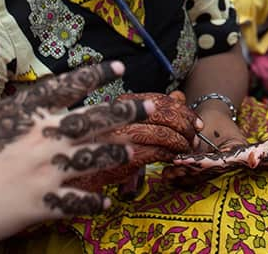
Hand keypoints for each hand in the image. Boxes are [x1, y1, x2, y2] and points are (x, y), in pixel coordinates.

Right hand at [0, 63, 148, 252]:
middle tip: (151, 105)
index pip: (68, 85)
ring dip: (118, 152)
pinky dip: (94, 203)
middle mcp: (41, 136)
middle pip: (94, 118)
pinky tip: (107, 203)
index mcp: (24, 112)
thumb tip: (37, 104)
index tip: (117, 67)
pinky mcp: (43, 201)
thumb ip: (16, 113)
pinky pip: (79, 201)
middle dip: (126, 110)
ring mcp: (45, 169)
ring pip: (96, 156)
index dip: (95, 74)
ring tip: (133, 152)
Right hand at [66, 91, 202, 190]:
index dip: (183, 110)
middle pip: (165, 114)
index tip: (196, 122)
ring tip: (187, 149)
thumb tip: (180, 96)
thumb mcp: (125, 122)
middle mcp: (119, 115)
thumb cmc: (99, 146)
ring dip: (181, 142)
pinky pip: (157, 152)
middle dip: (186, 125)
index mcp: (120, 103)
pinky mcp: (123, 157)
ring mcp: (119, 136)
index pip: (159, 100)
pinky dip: (171, 155)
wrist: (70, 171)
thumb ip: (152, 109)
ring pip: (164, 134)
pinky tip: (173, 159)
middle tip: (195, 136)